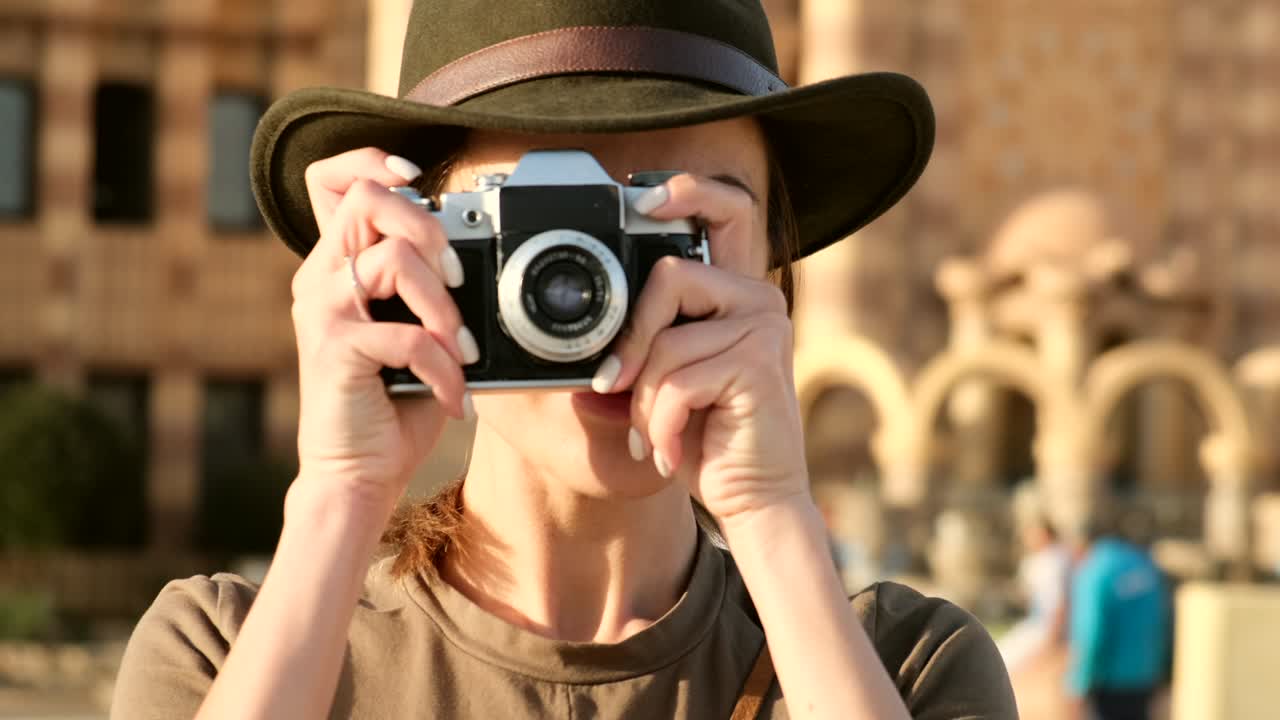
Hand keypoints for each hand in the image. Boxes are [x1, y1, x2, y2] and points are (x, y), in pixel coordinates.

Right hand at [290, 148, 475, 514]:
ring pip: (391, 259)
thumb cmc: (393, 402)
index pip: (333, 179)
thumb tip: (476, 256)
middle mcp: (321, 278)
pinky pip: (406, 337)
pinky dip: (444, 368)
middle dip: (427, 224)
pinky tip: (454, 397)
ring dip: (443, 304)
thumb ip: (428, 288)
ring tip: (460, 347)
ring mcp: (323, 312)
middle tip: (455, 274)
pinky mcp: (334, 351)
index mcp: (339, 265)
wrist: (359, 473)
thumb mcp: (416, 332)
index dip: (375, 161)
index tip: (418, 181)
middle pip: (367, 197)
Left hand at [601, 173, 808, 522]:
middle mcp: (759, 299)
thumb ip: (640, 349)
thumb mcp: (661, 385)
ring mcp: (764, 328)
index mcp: (736, 293)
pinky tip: (666, 451)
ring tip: (651, 433)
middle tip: (617, 387)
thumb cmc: (705, 439)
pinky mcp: (759, 365)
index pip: (727, 212)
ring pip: (665, 342)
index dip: (689, 191)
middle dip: (630, 341)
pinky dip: (657, 424)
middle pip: (670, 277)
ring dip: (642, 401)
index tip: (642, 198)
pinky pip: (677, 382)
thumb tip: (579, 346)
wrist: (753, 500)